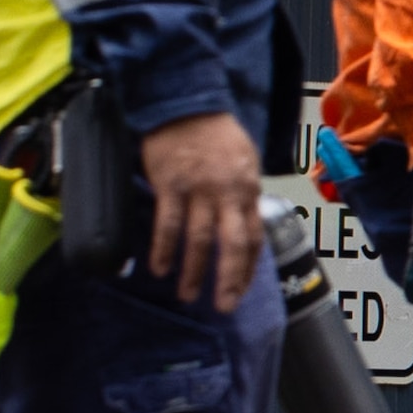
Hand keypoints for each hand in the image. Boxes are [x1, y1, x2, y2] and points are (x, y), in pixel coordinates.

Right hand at [138, 110, 265, 307]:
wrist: (186, 106)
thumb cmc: (216, 134)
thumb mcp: (245, 161)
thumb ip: (244, 194)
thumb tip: (244, 223)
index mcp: (248, 189)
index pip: (253, 237)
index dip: (248, 267)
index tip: (241, 289)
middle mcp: (228, 193)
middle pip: (232, 244)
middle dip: (229, 279)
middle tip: (223, 306)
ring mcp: (199, 190)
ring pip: (199, 240)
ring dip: (193, 271)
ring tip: (188, 295)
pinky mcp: (171, 185)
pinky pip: (168, 224)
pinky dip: (164, 249)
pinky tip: (159, 268)